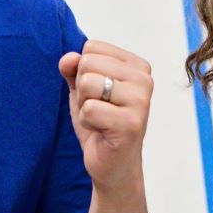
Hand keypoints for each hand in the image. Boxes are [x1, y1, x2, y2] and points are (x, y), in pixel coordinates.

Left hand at [58, 40, 151, 191]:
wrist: (113, 164)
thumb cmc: (101, 124)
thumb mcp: (82, 90)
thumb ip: (73, 69)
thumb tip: (68, 58)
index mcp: (137, 66)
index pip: (91, 47)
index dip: (83, 72)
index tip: (98, 94)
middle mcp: (144, 79)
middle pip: (88, 63)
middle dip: (82, 90)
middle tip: (97, 109)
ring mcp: (140, 101)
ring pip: (87, 84)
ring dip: (83, 106)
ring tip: (99, 120)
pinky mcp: (131, 123)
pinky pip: (89, 109)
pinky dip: (87, 122)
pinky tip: (101, 131)